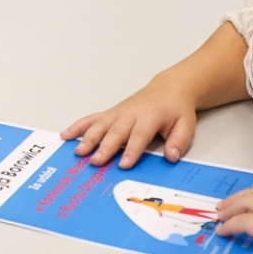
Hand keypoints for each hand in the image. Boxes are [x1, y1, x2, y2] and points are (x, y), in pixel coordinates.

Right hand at [61, 73, 199, 167]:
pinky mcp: (110, 113)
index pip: (139, 136)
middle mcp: (130, 113)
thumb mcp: (186, 124)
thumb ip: (179, 141)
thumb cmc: (175, 109)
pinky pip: (91, 119)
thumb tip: (171, 156)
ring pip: (100, 125)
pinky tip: (66, 135)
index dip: (131, 150)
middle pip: (115, 132)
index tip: (123, 164)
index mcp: (150, 116)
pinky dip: (77, 126)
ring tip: (78, 152)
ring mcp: (117, 113)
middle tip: (95, 161)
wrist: (168, 90)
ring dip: (88, 138)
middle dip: (104, 147)